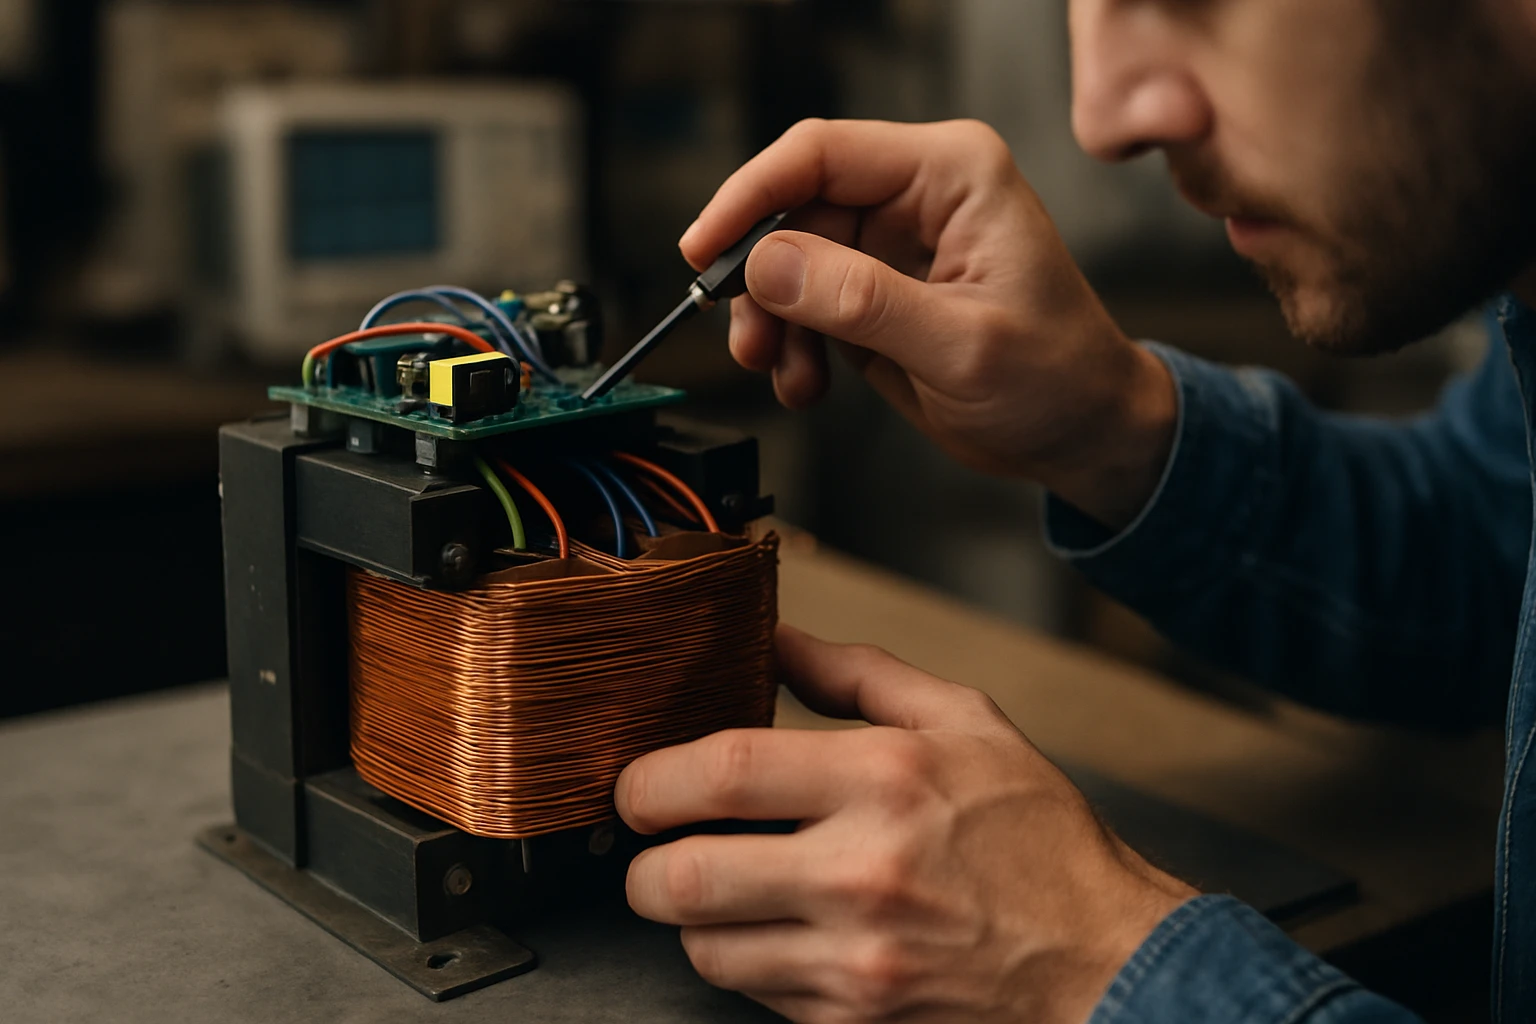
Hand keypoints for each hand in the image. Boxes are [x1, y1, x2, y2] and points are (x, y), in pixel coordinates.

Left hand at [615, 625, 1195, 1023]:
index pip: (723, 773)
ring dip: (693, 917)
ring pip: (705, 948)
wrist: (1107, 961)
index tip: (638, 784)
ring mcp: (856, 961)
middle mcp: (862, 874)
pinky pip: (755, 993)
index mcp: (885, 781)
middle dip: (642, 863)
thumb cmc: (1039, 838)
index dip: (651, 777)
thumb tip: (776, 640)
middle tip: (653, 844)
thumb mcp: (966, 722)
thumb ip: (859, 674)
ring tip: (722, 888)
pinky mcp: (853, 1021)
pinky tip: (786, 928)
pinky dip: (750, 960)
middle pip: (684, 878)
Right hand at [681, 118, 1175, 529]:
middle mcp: (917, 194)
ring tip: (785, 375)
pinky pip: (804, 302)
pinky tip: (806, 383)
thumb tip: (768, 265)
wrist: (1082, 433)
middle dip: (759, 279)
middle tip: (746, 340)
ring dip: (771, 321)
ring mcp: (892, 243)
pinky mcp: (876, 289)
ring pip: (788, 261)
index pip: (821, 154)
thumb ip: (861, 301)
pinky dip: (791, 344)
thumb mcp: (959, 344)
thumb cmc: (1055, 379)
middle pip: (794, 209)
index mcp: (951, 172)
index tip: (704, 252)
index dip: (750, 196)